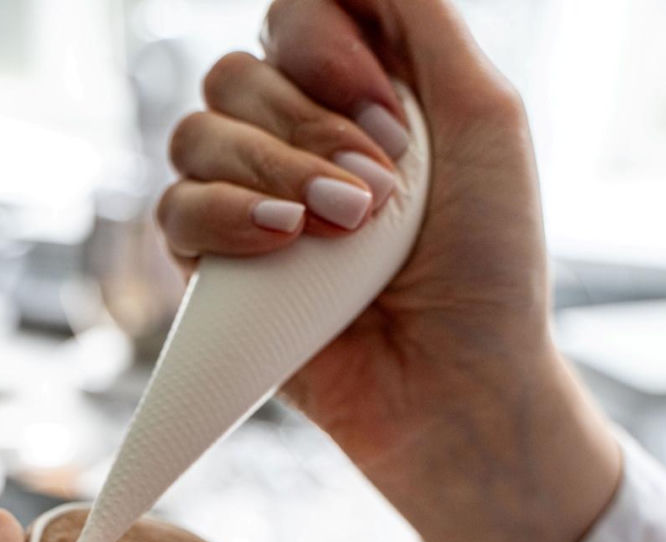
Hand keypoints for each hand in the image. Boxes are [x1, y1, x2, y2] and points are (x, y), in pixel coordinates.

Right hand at [159, 0, 620, 541]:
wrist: (461, 381)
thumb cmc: (488, 261)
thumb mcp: (485, 114)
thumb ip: (421, 16)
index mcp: (353, 94)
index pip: (289, 16)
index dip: (322, 46)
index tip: (386, 109)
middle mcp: (291, 140)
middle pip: (235, 71)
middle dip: (309, 127)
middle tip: (378, 191)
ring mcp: (248, 205)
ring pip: (197, 134)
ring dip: (275, 172)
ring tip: (343, 229)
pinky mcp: (214, 270)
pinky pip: (176, 209)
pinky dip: (229, 217)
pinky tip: (287, 244)